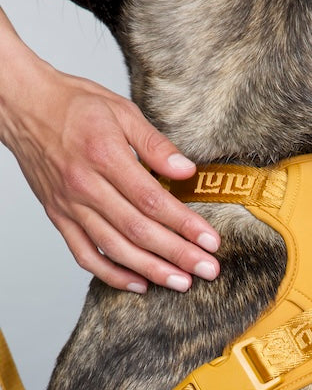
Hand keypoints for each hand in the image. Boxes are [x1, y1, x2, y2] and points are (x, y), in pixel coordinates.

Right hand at [0, 10, 219, 292]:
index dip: (185, 224)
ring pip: (115, 248)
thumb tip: (186, 170)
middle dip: (177, 254)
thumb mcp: (122, 110)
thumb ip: (155, 144)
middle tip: (207, 270)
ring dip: (151, 270)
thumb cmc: (74, 106)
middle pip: (138, 230)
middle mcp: (85, 186)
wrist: (23, 106)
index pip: (153, 200)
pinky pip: (85, 255)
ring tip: (182, 283)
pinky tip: (139, 284)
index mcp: (105, 156)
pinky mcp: (59, 218)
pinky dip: (112, 274)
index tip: (210, 241)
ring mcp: (70, 206)